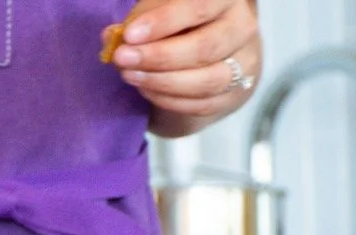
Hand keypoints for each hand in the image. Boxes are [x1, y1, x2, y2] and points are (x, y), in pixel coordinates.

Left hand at [107, 0, 261, 134]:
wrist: (207, 55)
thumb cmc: (179, 26)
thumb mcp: (159, 15)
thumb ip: (139, 22)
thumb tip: (111, 37)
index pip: (201, 6)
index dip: (165, 21)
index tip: (130, 35)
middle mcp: (242, 28)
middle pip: (205, 47)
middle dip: (159, 57)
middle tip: (124, 59)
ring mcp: (245, 64)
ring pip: (206, 80)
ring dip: (161, 81)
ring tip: (130, 75)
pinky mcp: (234, 95)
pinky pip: (202, 104)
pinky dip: (168, 99)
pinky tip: (146, 89)